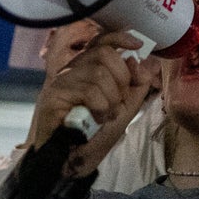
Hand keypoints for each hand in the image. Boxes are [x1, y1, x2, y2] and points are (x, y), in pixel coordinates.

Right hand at [30, 31, 155, 177]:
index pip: (101, 41)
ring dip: (111, 98)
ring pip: (98, 72)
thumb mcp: (125, 107)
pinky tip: (96, 119)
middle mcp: (72, 70)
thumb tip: (146, 61)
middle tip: (118, 102)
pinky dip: (101, 107)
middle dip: (121, 79)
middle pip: (104, 54)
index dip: (120, 37)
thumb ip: (137, 85)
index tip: (138, 45)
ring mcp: (61, 82)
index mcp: (88, 69)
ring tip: (106, 115)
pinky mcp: (53, 95)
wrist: (72, 161)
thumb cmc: (95, 134)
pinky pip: (89, 91)